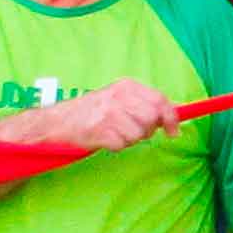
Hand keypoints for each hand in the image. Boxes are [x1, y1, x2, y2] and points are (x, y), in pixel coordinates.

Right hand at [11, 78, 173, 153]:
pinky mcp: (101, 130)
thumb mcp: (119, 99)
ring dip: (129, 139)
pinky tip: (104, 138)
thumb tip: (171, 115)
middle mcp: (119, 97)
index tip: (174, 132)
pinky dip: (116, 146)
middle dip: (146, 131)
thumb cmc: (92, 112)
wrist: (58, 121)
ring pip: (138, 134)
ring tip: (113, 132)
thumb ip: (143, 104)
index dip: (171, 118)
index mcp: (127, 86)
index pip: (160, 100)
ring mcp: (110, 113)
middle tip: (130, 131)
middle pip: (151, 119)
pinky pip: (122, 145)